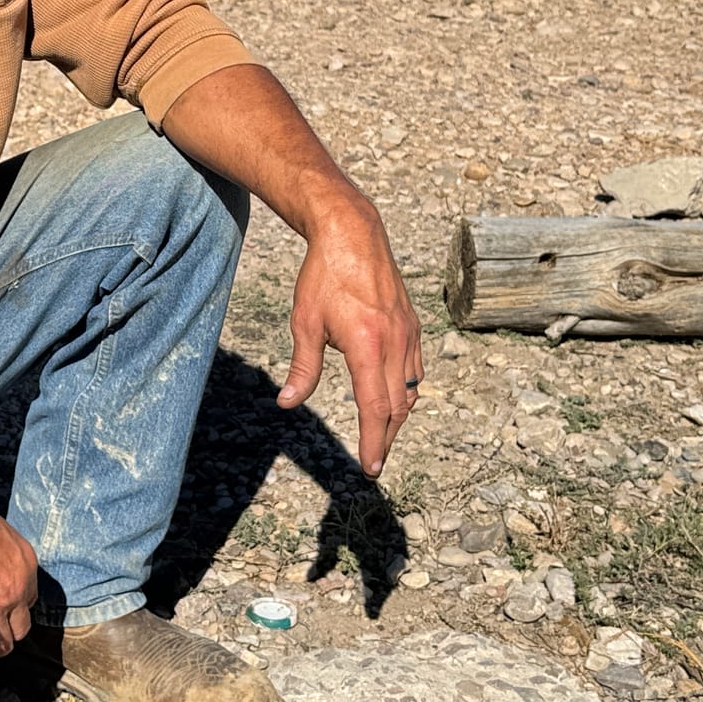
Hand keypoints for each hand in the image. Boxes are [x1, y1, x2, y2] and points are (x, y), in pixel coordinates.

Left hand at [275, 192, 421, 477]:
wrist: (353, 234)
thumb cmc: (324, 276)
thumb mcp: (305, 322)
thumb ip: (303, 367)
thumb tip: (288, 403)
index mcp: (367, 346)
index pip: (375, 408)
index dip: (372, 442)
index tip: (370, 468)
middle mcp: (394, 343)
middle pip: (397, 406)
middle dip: (385, 438)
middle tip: (374, 461)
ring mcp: (407, 334)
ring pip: (410, 389)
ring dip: (397, 416)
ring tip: (382, 435)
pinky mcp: (411, 324)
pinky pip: (415, 369)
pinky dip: (406, 390)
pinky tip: (395, 396)